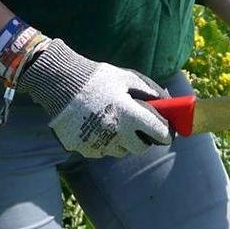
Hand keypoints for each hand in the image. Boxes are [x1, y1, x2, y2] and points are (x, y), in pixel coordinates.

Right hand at [18, 39, 171, 157]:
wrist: (60, 83)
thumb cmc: (97, 78)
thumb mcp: (127, 77)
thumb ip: (151, 91)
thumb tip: (169, 103)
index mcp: (129, 114)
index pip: (159, 134)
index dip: (165, 133)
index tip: (165, 131)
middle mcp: (116, 133)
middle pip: (141, 148)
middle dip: (143, 139)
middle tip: (137, 127)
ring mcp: (99, 143)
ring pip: (121, 150)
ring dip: (122, 140)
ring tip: (111, 119)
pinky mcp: (85, 149)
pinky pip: (102, 150)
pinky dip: (103, 140)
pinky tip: (95, 123)